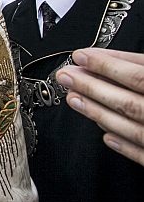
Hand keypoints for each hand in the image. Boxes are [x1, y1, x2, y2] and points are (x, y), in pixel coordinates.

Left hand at [56, 48, 143, 165]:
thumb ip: (142, 64)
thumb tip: (112, 57)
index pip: (137, 75)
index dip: (107, 65)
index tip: (80, 56)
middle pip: (127, 102)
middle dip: (92, 87)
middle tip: (65, 76)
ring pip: (130, 128)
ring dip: (98, 112)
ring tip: (73, 99)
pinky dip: (124, 145)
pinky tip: (105, 135)